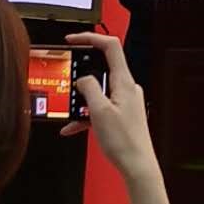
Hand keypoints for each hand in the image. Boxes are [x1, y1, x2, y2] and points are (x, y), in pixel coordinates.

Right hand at [60, 32, 160, 185]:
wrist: (137, 165)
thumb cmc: (123, 140)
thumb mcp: (98, 111)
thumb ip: (89, 89)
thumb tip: (83, 78)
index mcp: (124, 82)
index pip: (111, 47)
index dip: (91, 38)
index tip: (72, 40)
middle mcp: (127, 88)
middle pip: (102, 69)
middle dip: (81, 75)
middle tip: (66, 82)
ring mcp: (125, 101)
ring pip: (99, 92)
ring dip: (82, 100)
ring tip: (69, 111)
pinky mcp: (122, 114)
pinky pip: (101, 108)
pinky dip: (86, 115)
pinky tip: (72, 127)